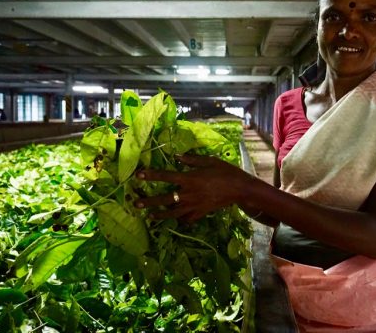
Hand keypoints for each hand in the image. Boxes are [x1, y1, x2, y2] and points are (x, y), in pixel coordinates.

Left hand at [134, 154, 250, 221]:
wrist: (240, 189)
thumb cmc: (226, 172)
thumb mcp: (209, 161)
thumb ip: (191, 160)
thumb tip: (176, 157)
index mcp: (189, 179)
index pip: (165, 176)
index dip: (151, 175)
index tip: (138, 175)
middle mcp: (188, 194)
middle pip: (164, 199)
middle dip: (148, 201)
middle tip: (135, 203)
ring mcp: (194, 205)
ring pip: (173, 213)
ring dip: (160, 214)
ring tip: (149, 216)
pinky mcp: (201, 213)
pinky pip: (187, 219)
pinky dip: (180, 220)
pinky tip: (175, 219)